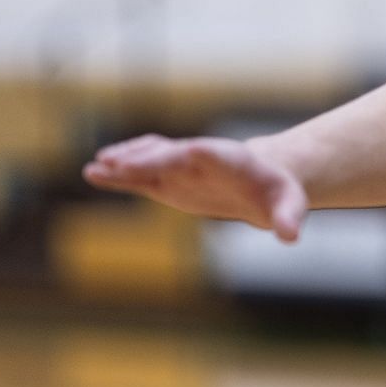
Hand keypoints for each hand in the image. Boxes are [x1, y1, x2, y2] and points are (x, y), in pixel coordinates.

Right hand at [83, 134, 309, 241]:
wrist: (262, 181)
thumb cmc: (278, 192)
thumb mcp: (290, 204)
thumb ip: (289, 217)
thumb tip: (291, 236)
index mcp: (234, 160)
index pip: (212, 153)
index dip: (197, 152)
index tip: (181, 150)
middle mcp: (202, 157)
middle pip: (172, 153)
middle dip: (148, 157)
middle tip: (118, 163)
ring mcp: (182, 166)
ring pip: (151, 158)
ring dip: (126, 160)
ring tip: (97, 166)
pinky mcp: (168, 180)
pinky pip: (141, 174)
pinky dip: (120, 173)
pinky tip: (94, 173)